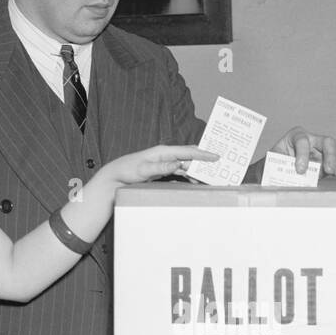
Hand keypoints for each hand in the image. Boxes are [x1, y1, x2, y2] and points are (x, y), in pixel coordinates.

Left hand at [96, 144, 217, 186]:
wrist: (115, 177)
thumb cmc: (126, 170)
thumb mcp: (143, 170)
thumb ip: (160, 167)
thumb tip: (178, 164)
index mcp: (163, 152)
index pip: (187, 151)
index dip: (203, 154)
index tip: (216, 156)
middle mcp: (166, 156)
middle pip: (190, 157)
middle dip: (205, 160)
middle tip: (220, 166)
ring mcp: (166, 164)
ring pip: (187, 166)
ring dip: (199, 171)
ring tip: (211, 177)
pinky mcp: (164, 172)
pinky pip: (181, 173)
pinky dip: (190, 177)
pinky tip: (196, 182)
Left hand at [270, 127, 335, 180]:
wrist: (274, 170)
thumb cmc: (272, 163)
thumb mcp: (271, 162)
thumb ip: (279, 168)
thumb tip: (288, 180)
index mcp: (295, 136)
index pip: (302, 141)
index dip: (302, 155)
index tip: (299, 170)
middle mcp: (312, 141)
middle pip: (326, 142)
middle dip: (330, 155)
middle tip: (328, 170)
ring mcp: (321, 152)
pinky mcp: (327, 163)